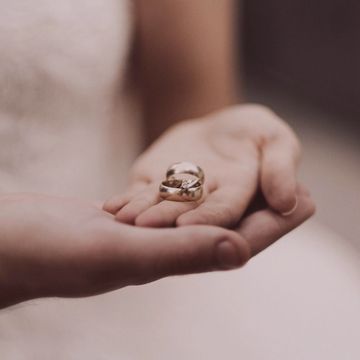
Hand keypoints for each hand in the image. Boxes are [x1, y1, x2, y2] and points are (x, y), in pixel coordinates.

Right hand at [0, 189, 313, 307]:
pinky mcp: (127, 221)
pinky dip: (197, 193)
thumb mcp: (118, 252)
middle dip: (263, 210)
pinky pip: (175, 206)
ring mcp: (144, 236)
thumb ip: (180, 253)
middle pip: (226, 228)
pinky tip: (208, 183)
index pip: (234, 243)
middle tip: (296, 188)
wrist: (8, 244)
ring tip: (258, 179)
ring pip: (203, 216)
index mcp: (166, 262)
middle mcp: (161, 252)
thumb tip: (241, 252)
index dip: (275, 226)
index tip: (308, 202)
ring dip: (232, 199)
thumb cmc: (52, 253)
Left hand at [104, 105, 302, 227]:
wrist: (219, 127)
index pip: (225, 212)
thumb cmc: (254, 134)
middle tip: (144, 227)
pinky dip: (126, 202)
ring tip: (122, 217)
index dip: (209, 218)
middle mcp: (204, 204)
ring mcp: (176, 198)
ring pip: (158, 208)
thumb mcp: (276, 141)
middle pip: (185, 215)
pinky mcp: (154, 187)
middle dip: (166, 221)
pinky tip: (110, 207)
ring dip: (140, 214)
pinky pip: (140, 196)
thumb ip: (281, 167)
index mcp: (237, 196)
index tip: (189, 225)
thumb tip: (289, 202)